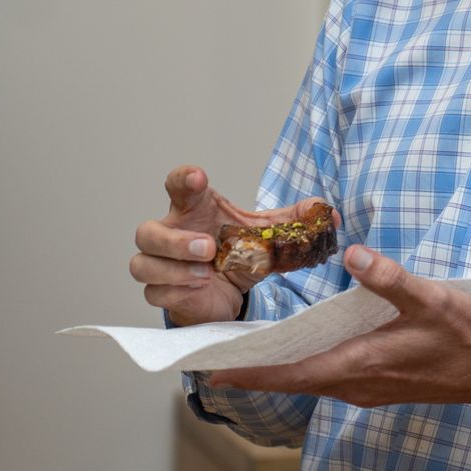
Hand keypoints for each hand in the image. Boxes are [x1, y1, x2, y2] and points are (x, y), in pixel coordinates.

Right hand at [131, 166, 331, 326]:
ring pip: (142, 264)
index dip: (183, 178)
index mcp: (195, 210)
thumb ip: (296, 220)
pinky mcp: (162, 293)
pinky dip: (176, 292)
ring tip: (205, 273)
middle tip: (209, 247)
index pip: (178, 184)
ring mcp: (160, 265)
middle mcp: (170, 234)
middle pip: (147, 231)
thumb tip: (327, 212)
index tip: (198, 177)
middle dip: (174, 240)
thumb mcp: (268, 235)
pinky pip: (154, 293)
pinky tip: (199, 290)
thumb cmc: (238, 253)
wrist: (230, 292)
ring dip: (174, 270)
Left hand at [208, 245, 470, 412]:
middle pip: (292, 380)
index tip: (211, 372)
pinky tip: (301, 347)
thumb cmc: (466, 337)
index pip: (291, 373)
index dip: (250, 372)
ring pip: (310, 380)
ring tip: (247, 349)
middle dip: (254, 369)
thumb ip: (392, 279)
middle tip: (214, 356)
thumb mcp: (434, 299)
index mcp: (361, 364)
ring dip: (279, 368)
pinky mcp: (378, 386)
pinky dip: (305, 366)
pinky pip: (329, 378)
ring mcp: (367, 389)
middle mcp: (357, 384)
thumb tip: (353, 254)